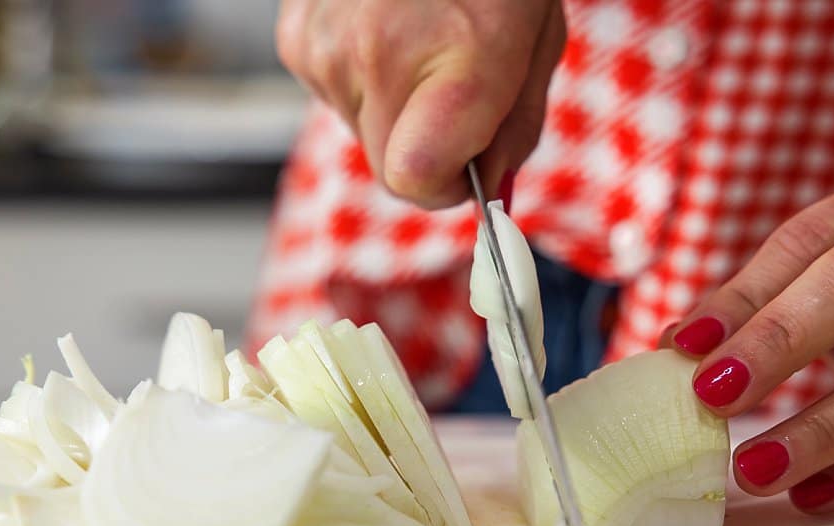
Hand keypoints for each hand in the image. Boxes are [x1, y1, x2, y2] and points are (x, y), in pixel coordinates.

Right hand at [276, 0, 564, 207]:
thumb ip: (514, 129)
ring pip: (362, 132)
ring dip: (394, 109)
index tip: (466, 168)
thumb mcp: (536, 42)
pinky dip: (362, 79)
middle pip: (390, 169)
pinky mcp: (296, 38)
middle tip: (454, 93)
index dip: (445, 185)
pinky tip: (386, 29)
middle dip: (426, 150)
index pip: (417, 182)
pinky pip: (334, 95)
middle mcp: (379, 59)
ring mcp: (327, 47)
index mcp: (458, 63)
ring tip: (421, 41)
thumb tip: (485, 189)